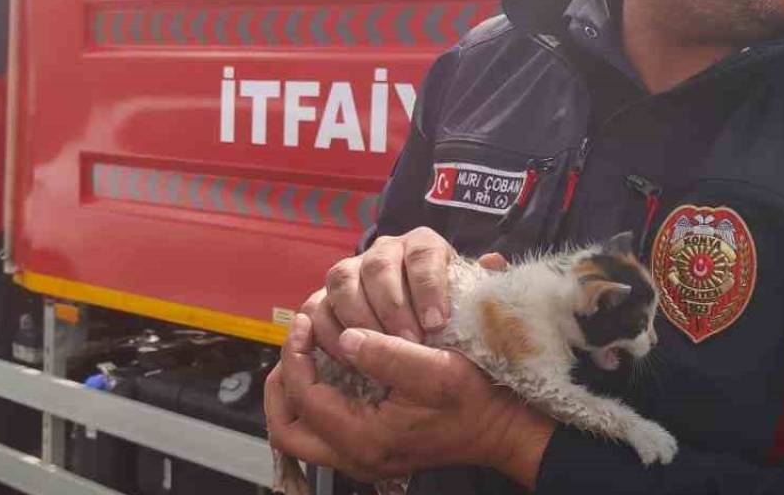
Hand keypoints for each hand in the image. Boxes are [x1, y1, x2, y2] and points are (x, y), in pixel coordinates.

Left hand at [265, 314, 554, 487]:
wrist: (501, 429)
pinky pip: (321, 433)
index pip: (306, 398)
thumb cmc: (474, 399)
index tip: (306, 323)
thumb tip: (344, 338)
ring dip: (295, 394)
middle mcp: (358, 457)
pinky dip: (315, 402)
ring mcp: (363, 459)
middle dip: (282, 384)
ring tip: (306, 356)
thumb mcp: (437, 368)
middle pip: (288, 430)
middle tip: (294, 345)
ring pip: (301, 435)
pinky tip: (330, 372)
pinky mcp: (370, 452)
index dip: (298, 357)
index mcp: (367, 439)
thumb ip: (387, 354)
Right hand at [303, 227, 507, 356]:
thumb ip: (485, 286)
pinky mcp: (326, 296)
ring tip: (378, 352)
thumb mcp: (473, 302)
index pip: (423, 253)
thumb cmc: (451, 317)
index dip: (428, 286)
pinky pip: (316, 306)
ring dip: (359, 317)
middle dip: (393, 307)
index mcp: (422, 245)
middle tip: (409, 343)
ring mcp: (352, 270)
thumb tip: (494, 263)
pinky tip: (348, 357)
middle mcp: (384, 250)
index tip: (437, 322)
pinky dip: (327, 331)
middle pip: (379, 266)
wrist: (420, 331)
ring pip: (343, 280)